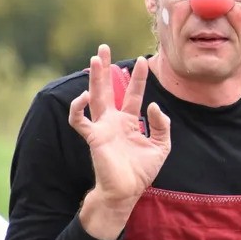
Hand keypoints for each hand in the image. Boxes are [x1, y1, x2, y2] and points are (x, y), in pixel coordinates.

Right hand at [69, 45, 171, 239]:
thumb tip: (154, 105)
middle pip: (107, 89)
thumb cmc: (141, 171)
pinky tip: (85, 96)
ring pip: (94, 97)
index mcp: (128, 121)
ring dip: (94, 78)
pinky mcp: (93, 138)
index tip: (142, 59)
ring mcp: (102, 128)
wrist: (127, 192)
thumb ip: (162, 125)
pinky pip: (79, 120)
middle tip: (103, 47)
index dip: (137, 77)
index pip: (133, 93)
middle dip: (105, 68)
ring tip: (95, 58)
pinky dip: (78, 108)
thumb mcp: (161, 146)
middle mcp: (113, 121)